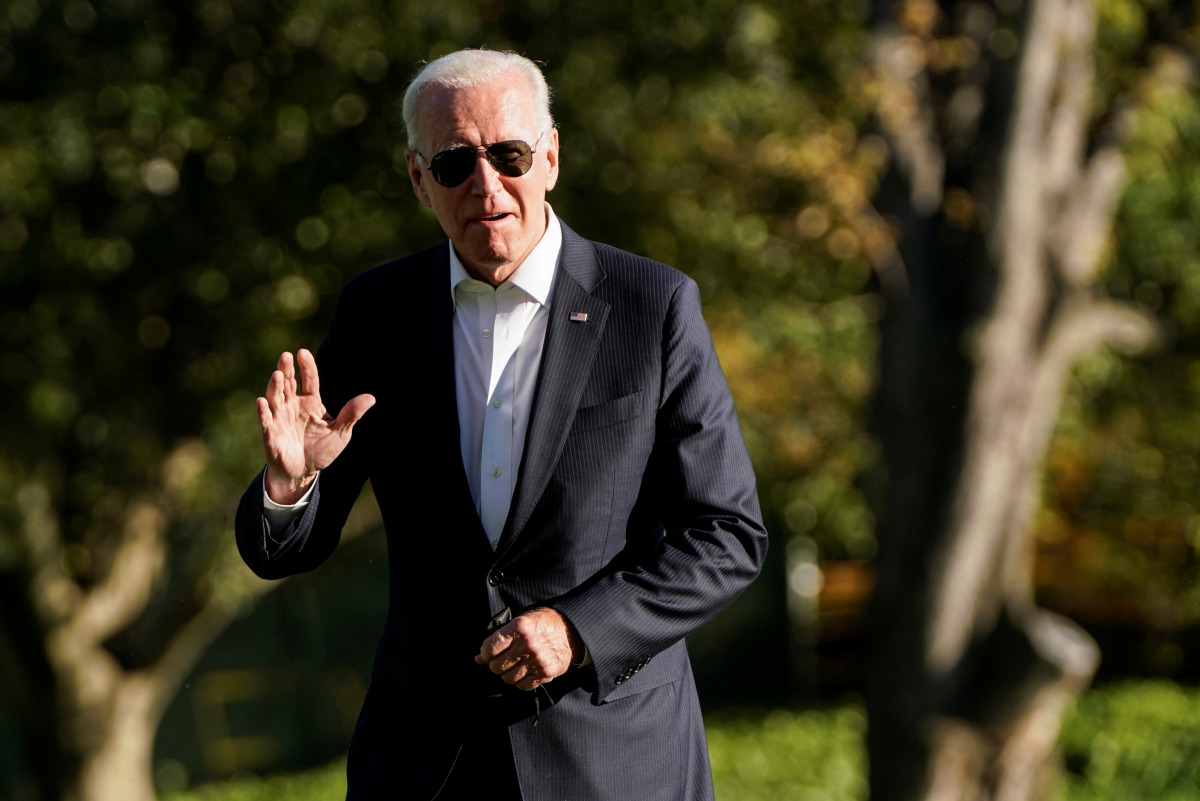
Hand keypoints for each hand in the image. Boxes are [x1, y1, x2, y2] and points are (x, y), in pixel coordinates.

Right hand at [257, 349, 374, 503]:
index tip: (303, 353)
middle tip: (286, 356)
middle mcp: (293, 405)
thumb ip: (351, 414)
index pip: (309, 380)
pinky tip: (261, 402)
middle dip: (287, 370)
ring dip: (275, 386)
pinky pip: (265, 420)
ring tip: (278, 375)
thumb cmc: (322, 450)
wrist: (304, 472)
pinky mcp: (270, 433)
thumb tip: (371, 398)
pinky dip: (262, 411)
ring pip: (275, 397)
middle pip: (289, 383)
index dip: (307, 367)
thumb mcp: (341, 432)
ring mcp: (280, 418)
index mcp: (310, 402)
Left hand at [475, 608, 583, 690]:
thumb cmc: (544, 623)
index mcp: (520, 627)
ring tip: (514, 665)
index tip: (486, 655)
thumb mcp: (522, 621)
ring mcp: (537, 660)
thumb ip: (500, 638)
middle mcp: (528, 644)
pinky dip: (520, 681)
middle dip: (495, 665)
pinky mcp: (545, 673)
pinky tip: (525, 671)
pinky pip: (523, 685)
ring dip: (508, 674)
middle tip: (501, 660)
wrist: (572, 631)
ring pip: (508, 678)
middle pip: (497, 666)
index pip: (490, 647)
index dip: (485, 654)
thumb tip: (479, 658)